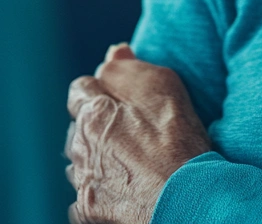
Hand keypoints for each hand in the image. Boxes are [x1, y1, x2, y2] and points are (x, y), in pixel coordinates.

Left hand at [65, 44, 211, 223]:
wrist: (182, 196)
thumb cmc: (176, 138)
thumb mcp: (161, 85)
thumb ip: (129, 67)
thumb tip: (113, 52)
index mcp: (93, 112)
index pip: (80, 89)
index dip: (100, 90)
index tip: (119, 98)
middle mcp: (80, 146)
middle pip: (79, 125)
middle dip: (97, 123)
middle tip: (131, 130)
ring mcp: (82, 181)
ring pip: (81, 159)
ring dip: (96, 155)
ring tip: (129, 160)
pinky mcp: (88, 210)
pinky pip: (84, 192)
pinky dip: (99, 188)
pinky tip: (124, 186)